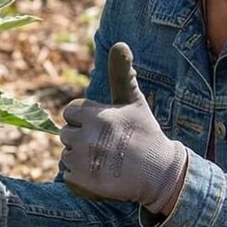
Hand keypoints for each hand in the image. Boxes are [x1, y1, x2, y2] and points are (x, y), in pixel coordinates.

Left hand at [59, 43, 187, 212]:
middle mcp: (88, 136)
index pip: (70, 112)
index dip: (83, 119)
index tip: (102, 127)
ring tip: (105, 160)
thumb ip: (122, 74)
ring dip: (80, 158)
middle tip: (105, 145)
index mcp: (97, 115)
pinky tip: (101, 175)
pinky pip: (68, 177)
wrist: (161, 174)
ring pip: (65, 155)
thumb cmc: (146, 134)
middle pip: (65, 134)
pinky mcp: (83, 182)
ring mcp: (84, 160)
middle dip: (81, 138)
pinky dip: (80, 178)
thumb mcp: (134, 103)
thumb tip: (119, 44)